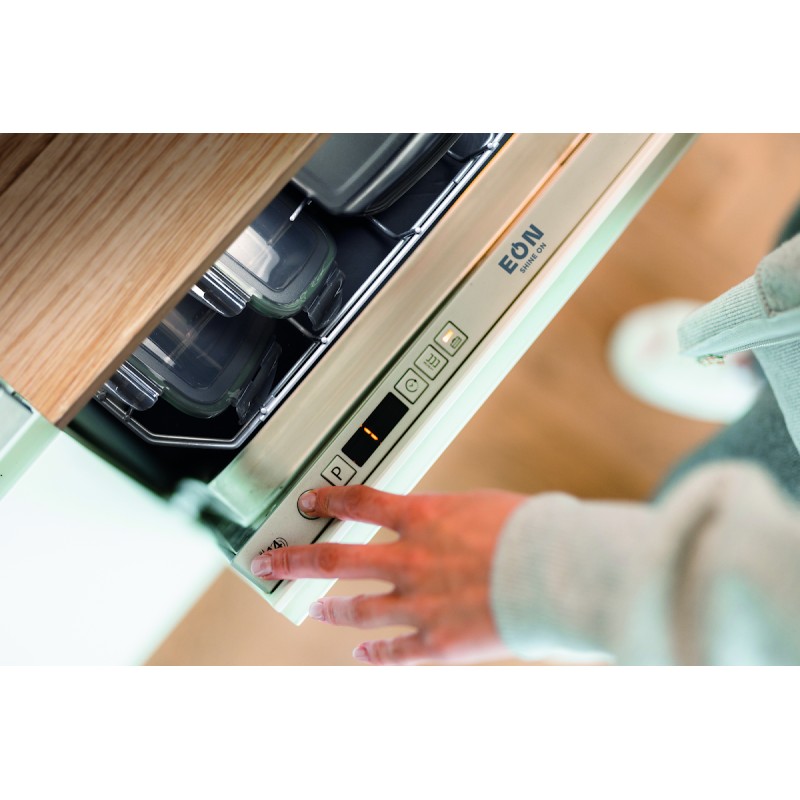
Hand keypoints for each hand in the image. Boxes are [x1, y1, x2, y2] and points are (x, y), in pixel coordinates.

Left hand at [250, 485, 527, 664]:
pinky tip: (360, 654)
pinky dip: (374, 653)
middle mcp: (411, 559)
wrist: (558, 571)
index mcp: (424, 517)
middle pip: (335, 560)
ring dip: (330, 610)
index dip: (328, 500)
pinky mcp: (438, 641)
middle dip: (295, 560)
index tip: (308, 501)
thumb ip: (457, 516)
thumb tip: (459, 518)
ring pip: (357, 609)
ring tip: (313, 609)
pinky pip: (395, 651)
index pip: (360, 503)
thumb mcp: (485, 507)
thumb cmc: (533, 531)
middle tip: (269, 562)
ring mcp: (419, 602)